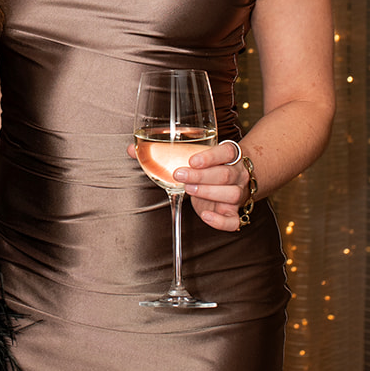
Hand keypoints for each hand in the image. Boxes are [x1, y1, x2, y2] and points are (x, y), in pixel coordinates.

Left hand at [126, 138, 250, 232]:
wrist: (230, 180)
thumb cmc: (205, 167)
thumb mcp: (188, 156)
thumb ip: (160, 152)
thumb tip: (131, 149)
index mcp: (229, 155)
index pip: (226, 151)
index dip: (211, 156)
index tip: (192, 160)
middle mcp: (237, 173)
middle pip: (226, 173)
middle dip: (202, 175)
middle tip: (180, 175)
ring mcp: (237, 193)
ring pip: (231, 194)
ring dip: (209, 192)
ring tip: (189, 190)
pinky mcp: (233, 213)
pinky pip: (233, 220)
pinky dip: (221, 221)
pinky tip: (206, 216)